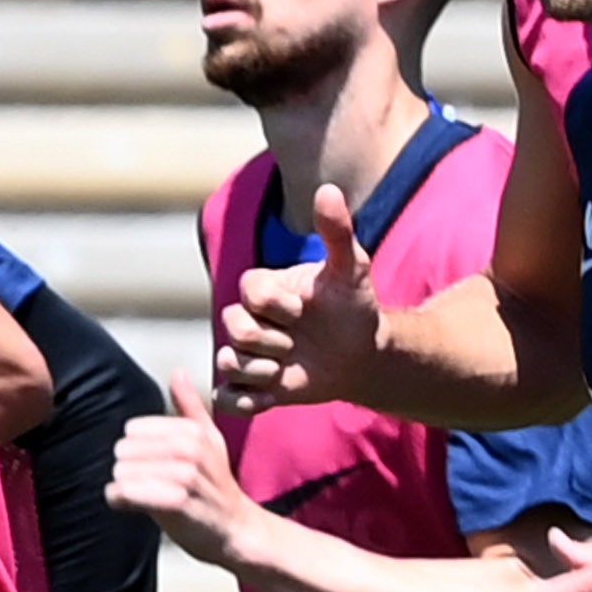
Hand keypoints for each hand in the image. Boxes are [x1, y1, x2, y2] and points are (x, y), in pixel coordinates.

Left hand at [106, 373, 264, 566]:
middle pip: (123, 450)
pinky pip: (124, 493)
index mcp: (193, 431)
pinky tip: (133, 508)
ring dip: (123, 488)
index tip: (153, 466)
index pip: (133, 430)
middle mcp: (189, 449)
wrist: (237, 531)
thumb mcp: (209, 440)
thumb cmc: (218, 487)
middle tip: (148, 485)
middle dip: (127, 469)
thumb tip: (178, 372)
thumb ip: (189, 406)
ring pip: (120, 472)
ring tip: (144, 497)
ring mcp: (183, 475)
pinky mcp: (174, 502)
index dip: (137, 450)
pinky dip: (120, 502)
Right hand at [210, 192, 380, 410]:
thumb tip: (328, 189)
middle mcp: (247, 318)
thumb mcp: (352, 269)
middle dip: (274, 339)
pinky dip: (244, 402)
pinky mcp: (252, 387)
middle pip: (235, 328)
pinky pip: (228, 398)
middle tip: (301, 342)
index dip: (279, 305)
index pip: (249, 292)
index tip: (306, 309)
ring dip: (265, 370)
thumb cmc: (354, 306)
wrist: (363, 352)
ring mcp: (247, 353)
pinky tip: (274, 395)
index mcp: (262, 287)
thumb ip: (337, 232)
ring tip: (292, 366)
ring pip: (230, 363)